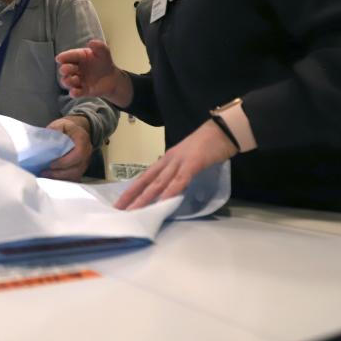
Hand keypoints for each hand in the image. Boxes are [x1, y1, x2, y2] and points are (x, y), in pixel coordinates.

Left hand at [40, 116, 92, 180]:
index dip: (65, 162)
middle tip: (44, 172)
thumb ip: (55, 129)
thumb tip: (47, 138)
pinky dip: (63, 180)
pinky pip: (74, 178)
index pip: (78, 154)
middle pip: (76, 168)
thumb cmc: (66, 128)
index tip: (51, 164)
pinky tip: (52, 178)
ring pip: (75, 175)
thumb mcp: (61, 124)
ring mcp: (85, 162)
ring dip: (60, 178)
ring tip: (46, 176)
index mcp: (83, 140)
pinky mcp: (80, 169)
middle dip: (59, 173)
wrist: (76, 131)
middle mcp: (87, 153)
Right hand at [56, 40, 131, 106]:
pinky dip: (74, 93)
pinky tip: (74, 92)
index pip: (70, 56)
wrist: (112, 78)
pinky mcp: (82, 91)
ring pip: (67, 81)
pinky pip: (75, 93)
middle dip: (65, 69)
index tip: (59, 59)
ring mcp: (77, 80)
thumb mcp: (104, 53)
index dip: (64, 57)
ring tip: (75, 79)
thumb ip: (99, 47)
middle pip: (66, 69)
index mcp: (79, 57)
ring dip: (68, 81)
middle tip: (65, 69)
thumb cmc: (104, 62)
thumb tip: (91, 42)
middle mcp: (75, 68)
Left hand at [114, 120, 237, 209]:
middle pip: (147, 181)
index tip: (121, 203)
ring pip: (159, 182)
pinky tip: (162, 201)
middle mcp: (168, 161)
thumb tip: (170, 189)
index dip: (132, 190)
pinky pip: (180, 180)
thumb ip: (177, 172)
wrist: (222, 130)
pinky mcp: (193, 163)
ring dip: (145, 198)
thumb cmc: (206, 145)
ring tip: (134, 210)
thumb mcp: (185, 159)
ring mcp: (179, 162)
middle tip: (119, 210)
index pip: (145, 177)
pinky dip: (170, 191)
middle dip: (132, 197)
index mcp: (165, 160)